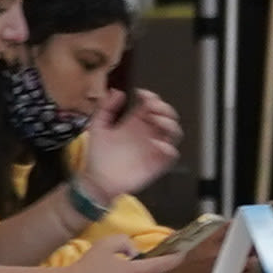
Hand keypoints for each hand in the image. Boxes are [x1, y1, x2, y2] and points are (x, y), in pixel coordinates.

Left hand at [80, 81, 183, 199]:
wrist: (98, 180)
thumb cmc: (98, 155)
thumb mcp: (97, 127)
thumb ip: (106, 108)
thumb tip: (118, 91)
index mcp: (136, 122)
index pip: (152, 105)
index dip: (151, 96)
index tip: (141, 94)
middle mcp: (148, 133)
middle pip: (167, 115)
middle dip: (163, 108)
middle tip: (152, 107)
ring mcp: (154, 148)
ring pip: (174, 132)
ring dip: (170, 123)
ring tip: (157, 120)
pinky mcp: (157, 163)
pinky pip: (172, 154)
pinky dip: (168, 147)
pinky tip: (155, 143)